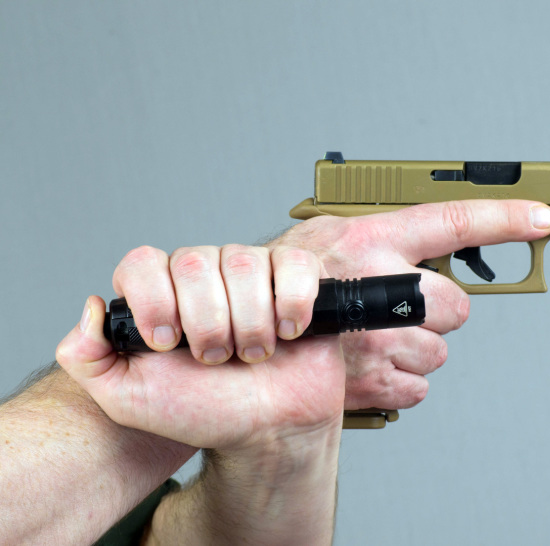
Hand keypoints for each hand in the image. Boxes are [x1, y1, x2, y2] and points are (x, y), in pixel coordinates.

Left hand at [57, 244, 344, 450]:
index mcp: (162, 292)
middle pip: (194, 262)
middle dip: (206, 323)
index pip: (143, 263)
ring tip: (254, 355)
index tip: (167, 346)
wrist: (269, 430)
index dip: (154, 302)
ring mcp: (254, 271)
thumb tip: (91, 307)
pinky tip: (288, 333)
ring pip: (244, 263)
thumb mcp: (129, 399)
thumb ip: (88, 358)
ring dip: (250, 324)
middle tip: (215, 360)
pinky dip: (292, 304)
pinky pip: (295, 265)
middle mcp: (206, 273)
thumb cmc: (205, 411)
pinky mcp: (298, 277)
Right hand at [267, 199, 549, 409]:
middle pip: (457, 305)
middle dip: (439, 312)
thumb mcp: (326, 237)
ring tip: (372, 339)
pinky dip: (399, 382)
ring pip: (438, 352)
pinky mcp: (374, 382)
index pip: (452, 221)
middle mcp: (379, 285)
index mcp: (370, 238)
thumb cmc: (285, 285)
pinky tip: (369, 366)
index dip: (504, 219)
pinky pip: (419, 388)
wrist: (244, 339)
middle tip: (403, 310)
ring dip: (414, 350)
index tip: (542, 219)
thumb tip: (439, 241)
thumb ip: (383, 239)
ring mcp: (378, 337)